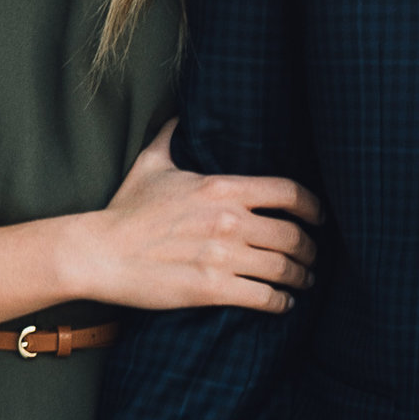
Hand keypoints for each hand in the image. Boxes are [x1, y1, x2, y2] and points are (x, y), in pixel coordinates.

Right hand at [70, 121, 319, 312]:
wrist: (100, 252)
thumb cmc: (125, 211)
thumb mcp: (150, 165)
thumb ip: (170, 137)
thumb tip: (179, 116)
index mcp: (221, 188)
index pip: (287, 192)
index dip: (312, 207)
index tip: (318, 218)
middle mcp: (229, 220)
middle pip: (293, 235)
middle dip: (309, 249)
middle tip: (311, 258)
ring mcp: (223, 256)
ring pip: (284, 268)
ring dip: (300, 277)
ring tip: (302, 282)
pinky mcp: (212, 289)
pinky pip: (264, 297)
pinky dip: (280, 303)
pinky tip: (282, 304)